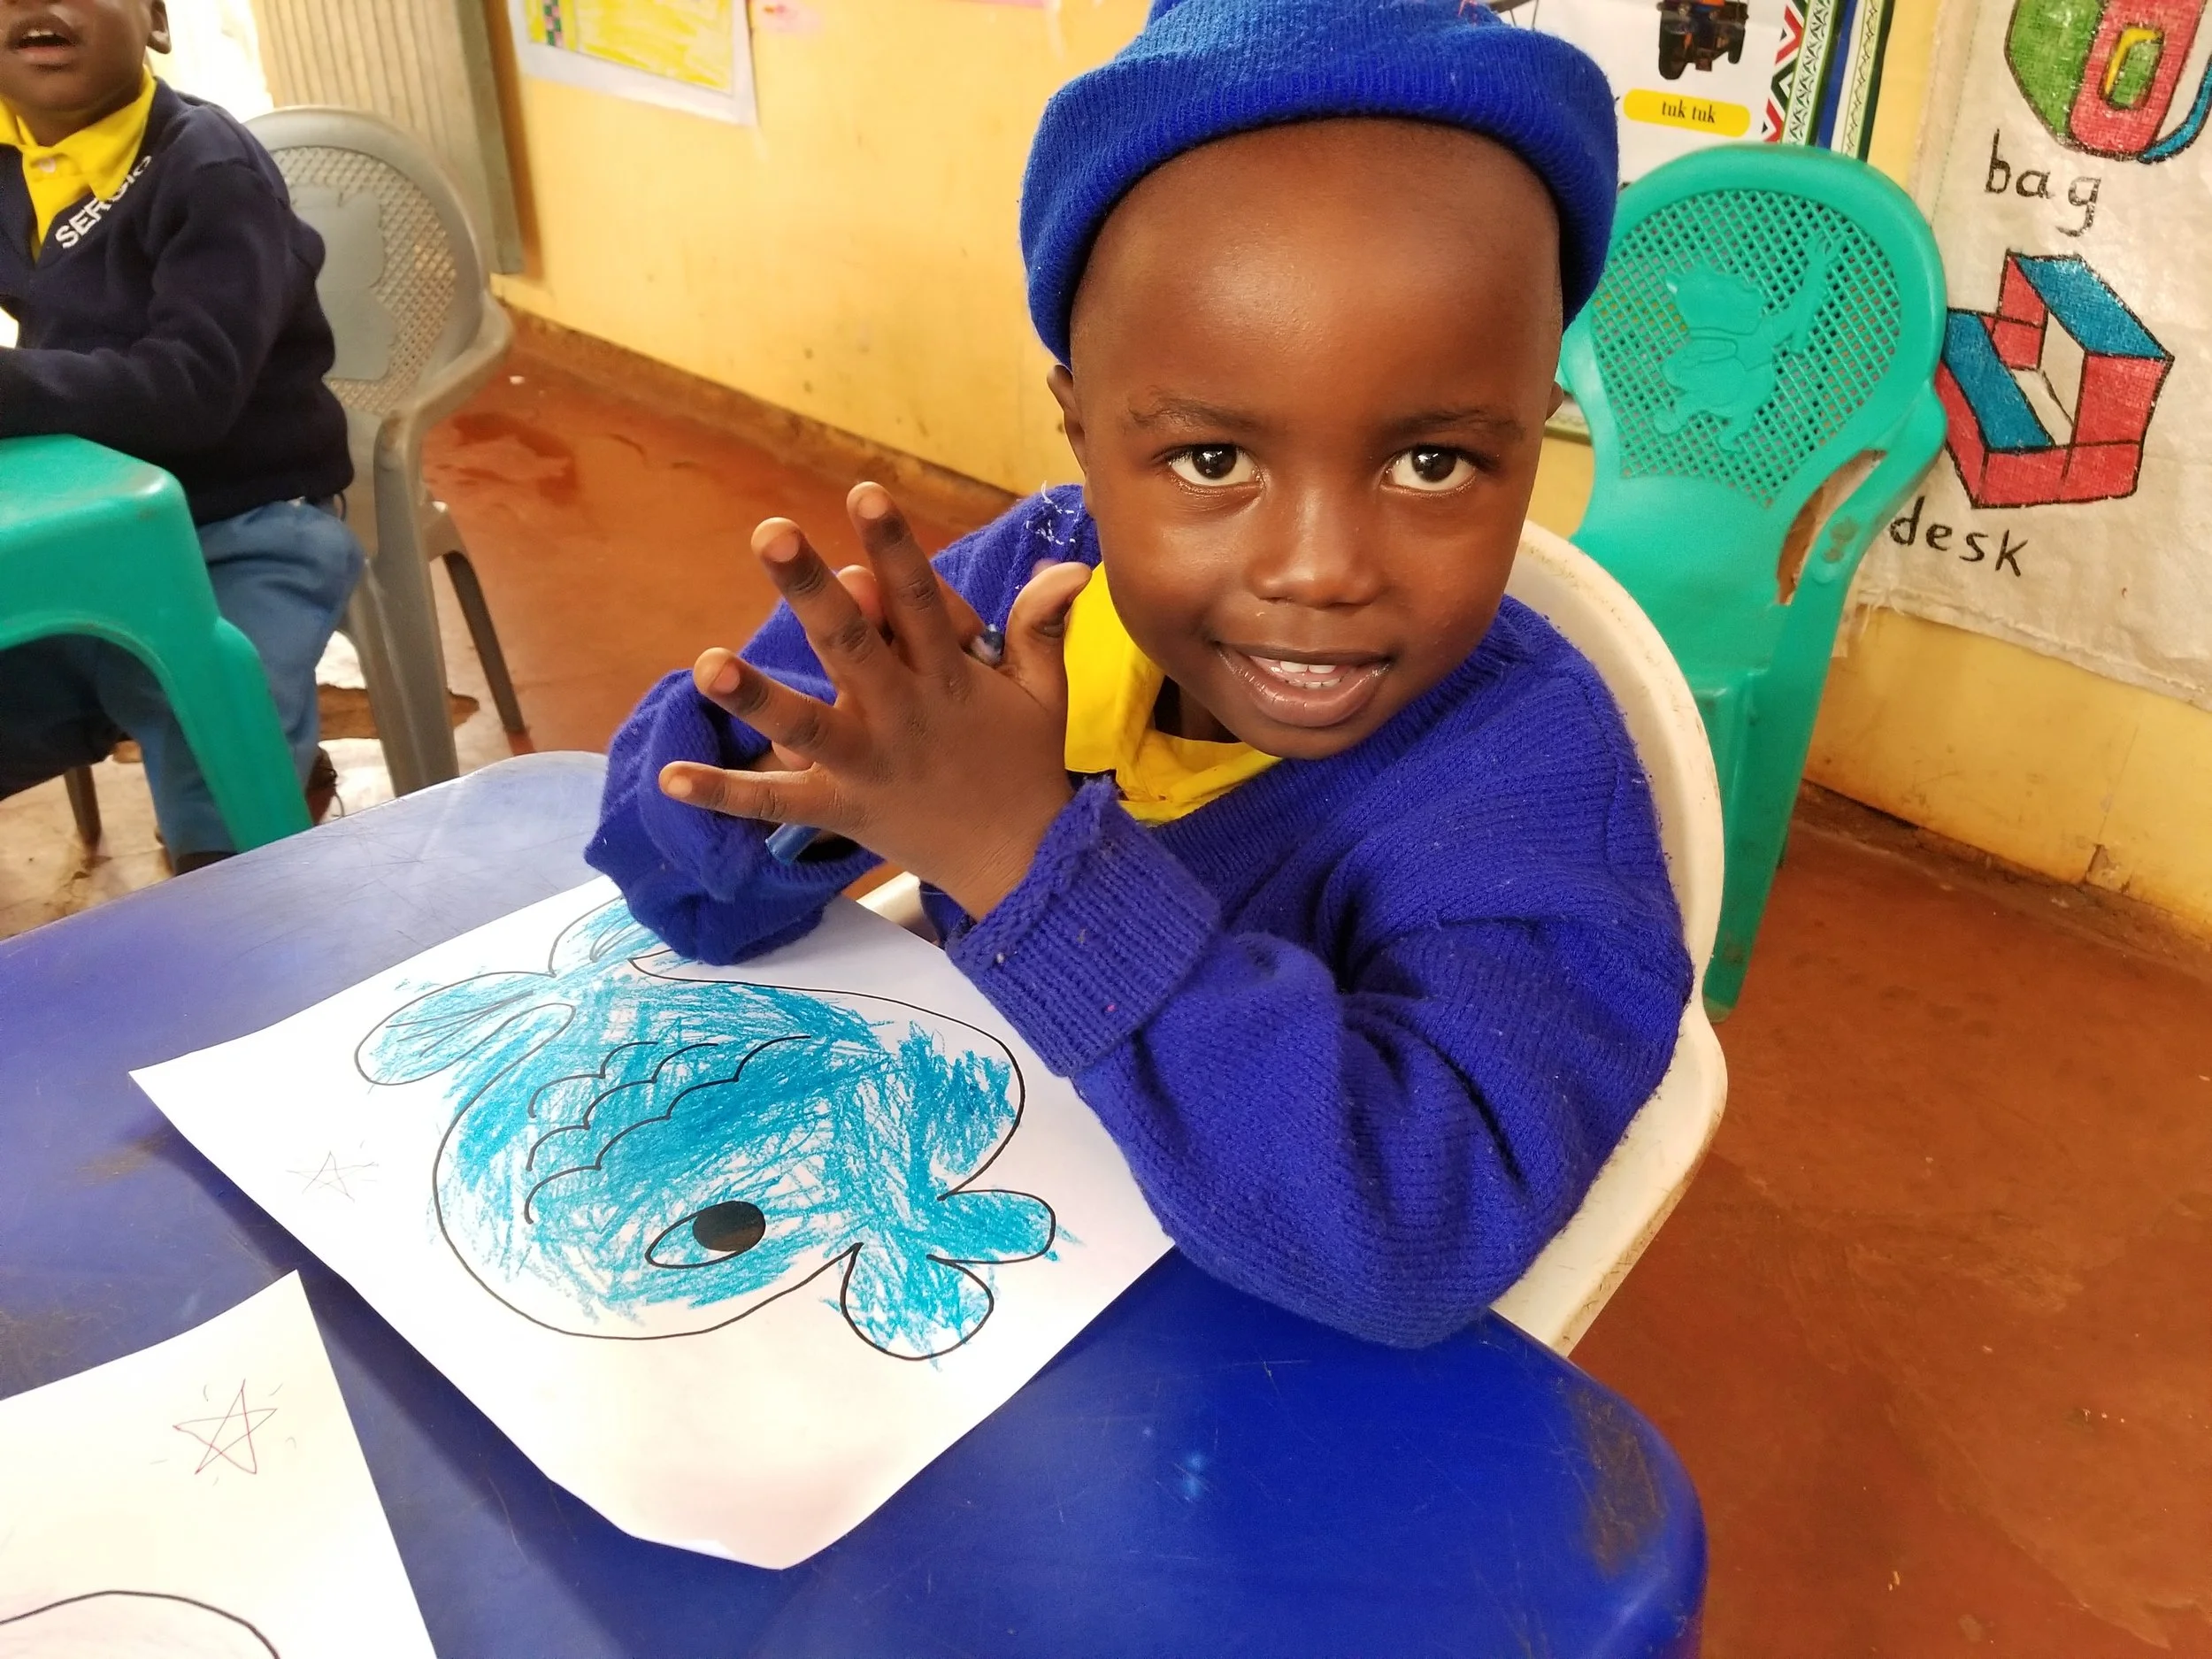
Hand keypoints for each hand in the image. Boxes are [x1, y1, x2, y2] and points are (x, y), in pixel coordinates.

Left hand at [660, 483, 1091, 918]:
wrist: (1026, 867)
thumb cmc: (1028, 767)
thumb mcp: (1044, 694)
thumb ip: (1041, 627)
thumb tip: (1071, 566)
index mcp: (949, 678)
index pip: (921, 600)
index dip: (894, 546)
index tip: (864, 493)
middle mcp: (902, 714)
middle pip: (852, 643)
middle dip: (811, 587)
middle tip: (769, 533)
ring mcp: (868, 765)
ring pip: (807, 725)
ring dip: (757, 695)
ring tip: (706, 665)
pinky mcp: (841, 812)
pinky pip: (775, 803)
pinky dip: (723, 793)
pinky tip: (670, 777)